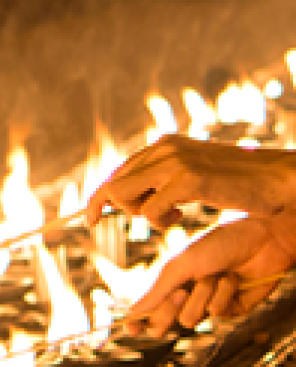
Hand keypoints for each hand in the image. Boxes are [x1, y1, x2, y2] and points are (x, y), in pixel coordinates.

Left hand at [85, 136, 295, 229]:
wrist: (276, 180)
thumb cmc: (238, 183)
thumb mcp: (194, 175)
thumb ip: (165, 179)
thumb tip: (133, 196)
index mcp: (163, 144)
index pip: (117, 171)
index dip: (100, 197)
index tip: (90, 219)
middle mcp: (163, 148)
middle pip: (112, 183)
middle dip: (115, 209)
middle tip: (144, 220)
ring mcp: (174, 162)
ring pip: (123, 195)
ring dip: (141, 215)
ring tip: (171, 216)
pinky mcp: (188, 180)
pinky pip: (151, 210)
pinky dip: (159, 222)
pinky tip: (181, 217)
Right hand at [125, 215, 295, 336]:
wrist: (258, 241)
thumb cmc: (215, 244)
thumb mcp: (181, 263)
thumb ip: (157, 289)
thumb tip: (132, 311)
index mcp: (171, 278)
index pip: (150, 304)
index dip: (138, 319)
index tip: (129, 330)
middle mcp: (187, 292)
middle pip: (167, 318)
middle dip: (171, 307)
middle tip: (182, 292)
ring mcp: (208, 302)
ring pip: (191, 319)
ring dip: (202, 295)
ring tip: (214, 275)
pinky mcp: (231, 309)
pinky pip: (217, 314)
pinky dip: (223, 295)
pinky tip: (232, 279)